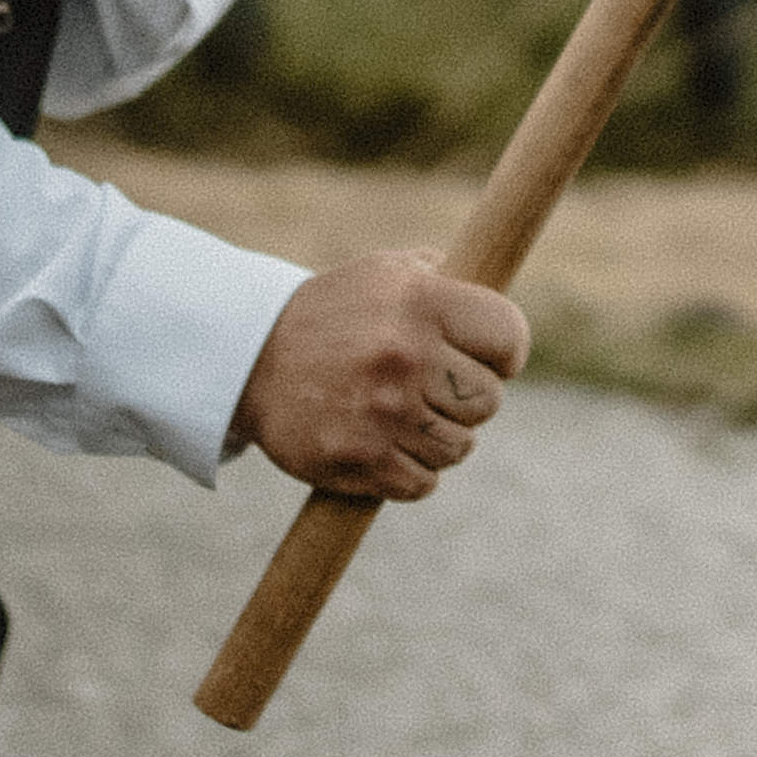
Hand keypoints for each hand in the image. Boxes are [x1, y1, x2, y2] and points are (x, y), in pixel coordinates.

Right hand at [232, 251, 529, 501]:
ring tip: (406, 417)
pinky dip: (412, 473)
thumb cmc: (333, 313)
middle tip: (436, 390)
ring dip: (440, 438)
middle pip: (488, 401)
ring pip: (460, 448)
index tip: (489, 358)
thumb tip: (498, 290)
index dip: (505, 353)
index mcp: (421, 303)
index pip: (508, 338)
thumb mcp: (386, 273)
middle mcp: (406, 356)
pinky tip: (388, 446)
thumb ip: (447, 278)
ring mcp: (382, 412)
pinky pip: (423, 483)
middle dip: (469, 399)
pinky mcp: (359, 460)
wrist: (247, 358)